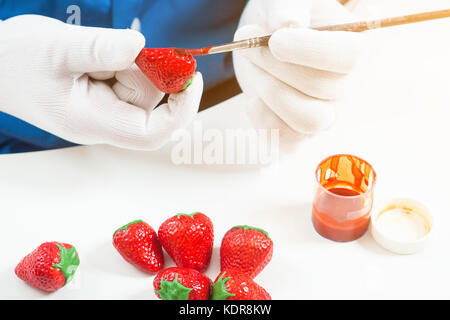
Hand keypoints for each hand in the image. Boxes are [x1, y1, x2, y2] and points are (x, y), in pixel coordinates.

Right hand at [0, 15, 202, 150]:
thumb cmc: (15, 62)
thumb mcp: (57, 49)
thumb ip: (100, 48)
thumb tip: (140, 44)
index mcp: (93, 123)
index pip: (151, 132)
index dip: (180, 110)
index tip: (192, 78)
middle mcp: (104, 122)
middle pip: (149, 100)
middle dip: (143, 69)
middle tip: (116, 46)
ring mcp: (103, 109)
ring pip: (139, 85)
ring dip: (127, 61)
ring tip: (89, 51)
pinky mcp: (102, 95)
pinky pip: (126, 76)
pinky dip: (119, 60)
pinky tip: (91, 54)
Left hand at [233, 0, 364, 144]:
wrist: (267, 43)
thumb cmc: (282, 18)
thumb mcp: (284, 3)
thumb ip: (288, 7)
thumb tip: (289, 23)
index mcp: (353, 48)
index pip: (349, 57)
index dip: (310, 50)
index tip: (275, 40)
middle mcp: (345, 87)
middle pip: (322, 88)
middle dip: (274, 66)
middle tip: (247, 43)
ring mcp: (324, 115)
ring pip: (308, 120)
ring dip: (268, 90)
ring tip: (252, 67)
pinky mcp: (298, 134)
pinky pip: (285, 140)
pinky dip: (262, 118)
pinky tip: (254, 97)